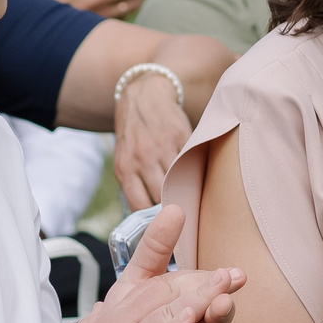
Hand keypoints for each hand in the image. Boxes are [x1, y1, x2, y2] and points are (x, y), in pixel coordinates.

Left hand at [111, 67, 190, 207]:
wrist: (144, 96)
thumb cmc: (134, 134)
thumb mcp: (124, 159)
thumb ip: (134, 183)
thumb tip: (150, 218)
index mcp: (125, 168)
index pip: (140, 206)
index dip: (153, 220)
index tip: (164, 226)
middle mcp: (143, 159)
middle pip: (162, 196)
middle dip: (172, 208)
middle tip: (183, 217)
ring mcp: (163, 147)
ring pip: (179, 180)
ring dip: (186, 191)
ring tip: (192, 200)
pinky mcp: (182, 137)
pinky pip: (192, 161)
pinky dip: (196, 171)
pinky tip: (198, 177)